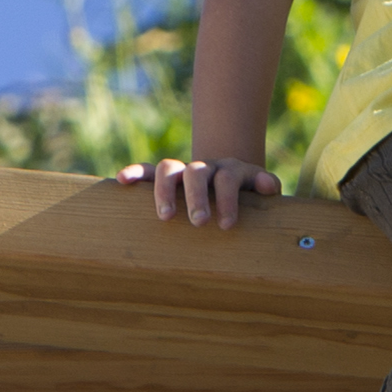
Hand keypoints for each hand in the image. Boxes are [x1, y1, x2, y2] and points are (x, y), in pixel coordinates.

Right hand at [119, 155, 282, 227]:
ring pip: (169, 168)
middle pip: (197, 172)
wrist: (229, 179)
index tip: (226, 225)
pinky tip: (121, 180)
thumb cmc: (248, 195)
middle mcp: (206, 166)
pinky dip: (135, 172)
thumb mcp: (261, 191)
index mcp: (231, 170)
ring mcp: (184, 170)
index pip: (228, 179)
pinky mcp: (166, 176)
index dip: (228, 200)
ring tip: (164, 216)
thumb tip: (269, 186)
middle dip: (196, 196)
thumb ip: (267, 186)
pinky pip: (147, 170)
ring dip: (164, 190)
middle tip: (199, 222)